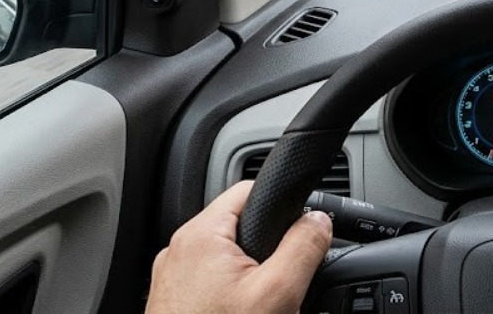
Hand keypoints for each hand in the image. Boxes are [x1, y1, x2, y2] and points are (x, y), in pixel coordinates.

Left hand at [146, 180, 332, 313]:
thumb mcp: (277, 292)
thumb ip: (303, 247)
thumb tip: (319, 221)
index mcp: (201, 235)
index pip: (251, 190)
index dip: (284, 204)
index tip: (303, 227)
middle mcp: (179, 251)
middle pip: (241, 225)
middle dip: (270, 246)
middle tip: (283, 280)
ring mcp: (174, 278)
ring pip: (228, 257)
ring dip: (253, 273)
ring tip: (263, 304)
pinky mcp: (175, 303)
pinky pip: (213, 282)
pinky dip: (234, 293)